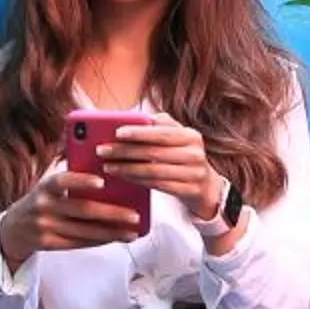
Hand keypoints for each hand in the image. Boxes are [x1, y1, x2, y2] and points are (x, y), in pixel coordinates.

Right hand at [0, 171, 144, 269]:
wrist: (14, 228)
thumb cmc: (42, 201)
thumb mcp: (49, 187)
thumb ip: (71, 181)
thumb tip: (110, 180)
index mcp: (45, 186)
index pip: (62, 181)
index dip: (81, 181)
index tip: (102, 182)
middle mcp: (43, 206)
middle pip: (82, 211)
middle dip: (111, 214)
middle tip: (135, 216)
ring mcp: (45, 227)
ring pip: (84, 231)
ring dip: (111, 233)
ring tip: (132, 232)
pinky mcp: (48, 244)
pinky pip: (79, 243)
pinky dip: (99, 240)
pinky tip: (116, 238)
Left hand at [96, 118, 226, 223]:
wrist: (207, 187)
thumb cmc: (184, 157)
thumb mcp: (179, 138)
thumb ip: (161, 125)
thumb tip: (135, 117)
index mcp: (191, 136)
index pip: (161, 133)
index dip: (138, 132)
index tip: (116, 132)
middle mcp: (195, 154)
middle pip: (154, 152)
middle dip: (125, 151)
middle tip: (102, 150)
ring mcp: (194, 174)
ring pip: (154, 171)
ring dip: (127, 168)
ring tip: (107, 166)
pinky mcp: (189, 191)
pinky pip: (158, 185)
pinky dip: (137, 180)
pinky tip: (123, 176)